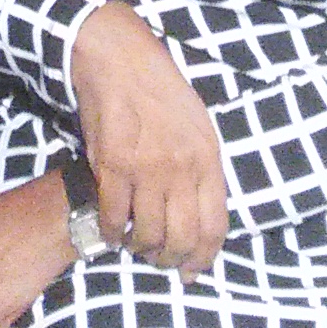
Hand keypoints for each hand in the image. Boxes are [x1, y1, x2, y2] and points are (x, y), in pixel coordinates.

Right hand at [67, 2, 226, 274]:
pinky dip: (111, 232)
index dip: (203, 258)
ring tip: (134, 244)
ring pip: (147, 234)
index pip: (215, 227)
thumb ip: (201, 169)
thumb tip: (197, 215)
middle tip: (158, 260)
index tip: (192, 270)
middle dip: (170, 260)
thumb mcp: (198, 125)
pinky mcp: (112, 165)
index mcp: (208, 157)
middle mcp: (181, 168)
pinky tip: (111, 229)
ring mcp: (147, 168)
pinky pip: (113, 217)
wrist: (119, 57)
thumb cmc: (159, 89)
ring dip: (139, 248)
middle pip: (182, 238)